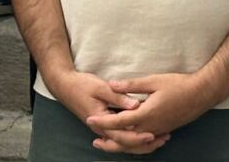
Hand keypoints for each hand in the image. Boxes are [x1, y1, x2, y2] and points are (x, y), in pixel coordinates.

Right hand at [47, 69, 167, 153]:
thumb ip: (118, 96)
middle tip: (164, 139)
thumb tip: (136, 105)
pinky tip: (146, 135)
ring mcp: (103, 129)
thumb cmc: (81, 85)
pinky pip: (121, 137)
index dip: (138, 136)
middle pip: (126, 144)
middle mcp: (102, 129)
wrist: (64, 86)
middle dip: (145, 144)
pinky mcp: (105, 125)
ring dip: (142, 143)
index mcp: (101, 121)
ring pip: (124, 143)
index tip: (153, 133)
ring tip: (160, 139)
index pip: (122, 135)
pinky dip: (134, 138)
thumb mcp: (100, 87)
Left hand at [85, 72, 214, 147]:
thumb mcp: (152, 81)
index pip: (120, 121)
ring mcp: (159, 130)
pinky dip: (135, 145)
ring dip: (121, 145)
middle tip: (95, 140)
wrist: (201, 94)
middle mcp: (152, 126)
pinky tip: (129, 140)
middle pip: (126, 140)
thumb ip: (131, 85)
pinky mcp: (164, 130)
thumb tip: (111, 84)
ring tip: (108, 143)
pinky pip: (146, 142)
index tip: (90, 120)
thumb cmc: (177, 85)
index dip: (104, 121)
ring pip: (136, 144)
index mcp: (146, 114)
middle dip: (109, 141)